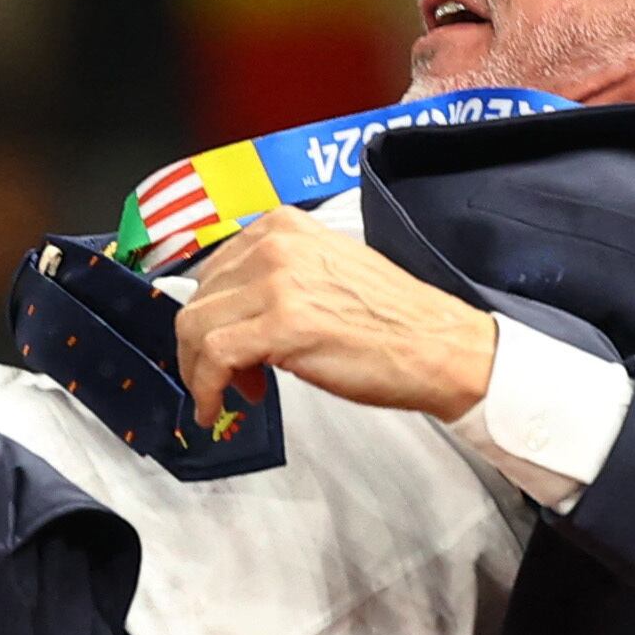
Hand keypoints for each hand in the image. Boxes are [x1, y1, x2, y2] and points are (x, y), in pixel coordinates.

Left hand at [171, 208, 499, 424]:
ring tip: (230, 393)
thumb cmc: (392, 321)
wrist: (438, 347)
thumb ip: (276, 279)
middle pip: (199, 300)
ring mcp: (277, 283)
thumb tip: (234, 312)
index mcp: (284, 227)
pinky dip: (204, 388)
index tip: (224, 344)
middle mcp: (276, 245)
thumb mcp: (325, 272)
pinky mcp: (281, 326)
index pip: (213, 270)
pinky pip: (212, 357)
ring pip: (195, 327)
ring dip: (199, 371)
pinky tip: (216, 407)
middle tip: (232, 377)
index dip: (213, 315)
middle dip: (203, 347)